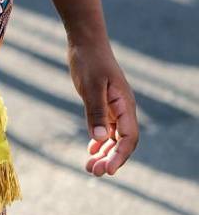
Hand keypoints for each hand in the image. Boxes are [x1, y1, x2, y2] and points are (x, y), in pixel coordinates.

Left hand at [70, 41, 137, 176]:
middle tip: (94, 172)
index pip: (129, 137)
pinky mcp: (104, 104)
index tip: (109, 170)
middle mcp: (123, 108)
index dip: (120, 156)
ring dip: (104, 153)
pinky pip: (106, 128)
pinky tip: (91, 150)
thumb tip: (102, 139)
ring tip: (90, 167)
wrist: (85, 42)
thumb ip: (96, 111)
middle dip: (111, 159)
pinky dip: (100, 141)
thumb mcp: (91, 86)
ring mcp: (114, 107)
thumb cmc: (89, 60)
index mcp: (125, 105)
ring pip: (114, 137)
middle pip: (123, 141)